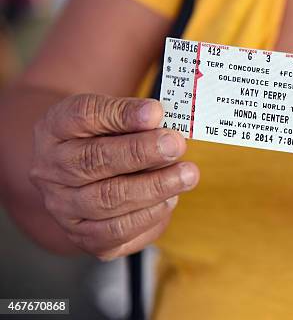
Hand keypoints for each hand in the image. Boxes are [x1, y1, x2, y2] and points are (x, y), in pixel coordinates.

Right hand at [29, 94, 197, 259]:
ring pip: (107, 201)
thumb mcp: (113, 116)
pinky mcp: (85, 236)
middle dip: (141, 153)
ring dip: (154, 187)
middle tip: (176, 145)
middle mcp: (50, 170)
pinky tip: (170, 199)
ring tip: (186, 175)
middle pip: (93, 162)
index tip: (155, 111)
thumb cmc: (106, 139)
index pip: (83, 116)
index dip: (120, 114)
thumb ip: (132, 114)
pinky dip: (149, 215)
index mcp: (55, 129)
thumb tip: (156, 116)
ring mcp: (64, 207)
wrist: (88, 174)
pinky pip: (118, 231)